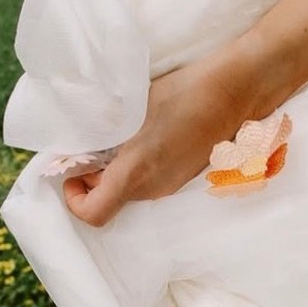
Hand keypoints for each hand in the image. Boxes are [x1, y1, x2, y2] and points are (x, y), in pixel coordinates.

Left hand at [61, 54, 245, 227]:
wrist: (234, 93)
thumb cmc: (183, 94)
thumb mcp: (129, 107)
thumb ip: (101, 129)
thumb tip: (80, 140)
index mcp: (135, 175)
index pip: (93, 213)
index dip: (74, 199)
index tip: (73, 173)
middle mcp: (153, 189)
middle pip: (111, 199)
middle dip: (95, 176)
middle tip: (93, 142)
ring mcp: (172, 185)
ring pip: (131, 188)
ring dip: (118, 168)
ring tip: (121, 133)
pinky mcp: (185, 176)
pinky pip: (151, 179)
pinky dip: (139, 164)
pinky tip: (147, 133)